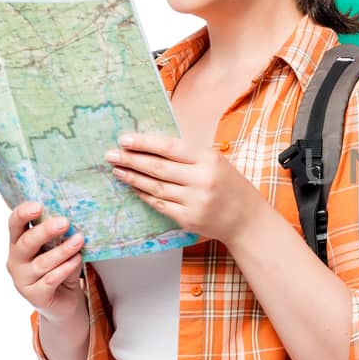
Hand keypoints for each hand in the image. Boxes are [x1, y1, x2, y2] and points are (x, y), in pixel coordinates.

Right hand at [6, 201, 86, 320]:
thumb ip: (61, 237)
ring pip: (42, 262)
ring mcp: (22, 279)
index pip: (14, 224)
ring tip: (79, 241)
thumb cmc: (60, 268)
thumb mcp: (60, 249)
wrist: (65, 301)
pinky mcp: (34, 296)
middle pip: (27, 242)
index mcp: (19, 243)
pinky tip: (76, 260)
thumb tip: (75, 222)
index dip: (23, 213)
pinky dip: (65, 268)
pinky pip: (50, 280)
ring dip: (62, 250)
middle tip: (65, 222)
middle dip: (46, 231)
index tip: (38, 206)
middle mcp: (16, 260)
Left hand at [107, 133, 263, 243]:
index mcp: (209, 160)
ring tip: (117, 169)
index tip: (124, 139)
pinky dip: (144, 195)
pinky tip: (133, 187)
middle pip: (158, 168)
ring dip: (132, 177)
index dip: (145, 143)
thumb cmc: (231, 187)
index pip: (170, 148)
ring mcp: (194, 201)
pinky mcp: (188, 218)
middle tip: (111, 154)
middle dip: (131, 160)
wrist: (247, 220)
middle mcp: (201, 180)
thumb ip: (189, 156)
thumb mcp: (217, 163)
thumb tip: (152, 146)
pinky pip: (159, 204)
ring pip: (155, 187)